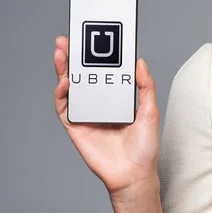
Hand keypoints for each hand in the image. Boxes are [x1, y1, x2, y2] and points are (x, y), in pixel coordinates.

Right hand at [53, 36, 159, 199]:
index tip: (92, 38)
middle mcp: (99, 104)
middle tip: (67, 39)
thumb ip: (145, 87)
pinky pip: (64, 107)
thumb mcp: (150, 111)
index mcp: (116, 99)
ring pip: (69, 88)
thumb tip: (140, 62)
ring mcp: (86, 114)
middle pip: (81, 76)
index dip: (95, 56)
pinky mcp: (75, 127)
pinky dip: (62, 93)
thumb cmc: (144, 147)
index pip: (102, 72)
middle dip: (73, 57)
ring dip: (62, 69)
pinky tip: (65, 81)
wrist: (134, 174)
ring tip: (61, 52)